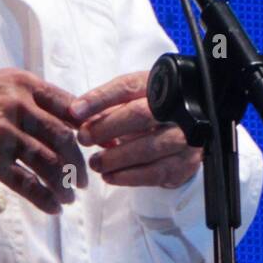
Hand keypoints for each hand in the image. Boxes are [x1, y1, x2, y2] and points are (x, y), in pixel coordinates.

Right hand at [0, 69, 85, 214]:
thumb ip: (27, 96)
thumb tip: (61, 114)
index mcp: (23, 85)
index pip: (69, 106)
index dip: (86, 128)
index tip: (94, 144)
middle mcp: (18, 107)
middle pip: (64, 138)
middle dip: (79, 162)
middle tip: (84, 178)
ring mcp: (4, 135)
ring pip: (49, 163)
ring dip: (65, 184)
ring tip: (70, 196)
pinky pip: (26, 183)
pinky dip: (44, 198)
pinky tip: (53, 207)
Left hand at [69, 70, 202, 188]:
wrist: (187, 132)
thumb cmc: (151, 113)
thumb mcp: (132, 100)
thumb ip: (107, 105)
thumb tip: (76, 113)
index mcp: (160, 85)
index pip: (128, 87)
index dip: (100, 99)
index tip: (75, 111)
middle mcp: (177, 109)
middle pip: (139, 115)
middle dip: (106, 128)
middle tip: (84, 138)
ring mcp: (185, 137)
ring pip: (147, 147)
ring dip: (115, 158)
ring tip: (95, 162)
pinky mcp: (186, 163)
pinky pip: (155, 173)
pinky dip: (128, 177)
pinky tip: (110, 176)